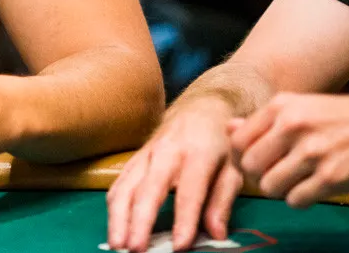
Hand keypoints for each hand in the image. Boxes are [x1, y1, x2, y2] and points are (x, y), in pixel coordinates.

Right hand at [107, 98, 244, 252]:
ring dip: (118, 217)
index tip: (180, 246)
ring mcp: (145, 155)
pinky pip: (118, 184)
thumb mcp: (234, 168)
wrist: (201, 109)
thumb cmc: (222, 143)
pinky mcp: (134, 159)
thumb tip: (216, 234)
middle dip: (139, 221)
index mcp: (198, 153)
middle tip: (135, 249)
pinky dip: (114, 208)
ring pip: (125, 186)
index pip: (189, 192)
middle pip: (148, 189)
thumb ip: (223, 200)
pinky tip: (115, 228)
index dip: (184, 220)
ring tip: (117, 244)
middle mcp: (166, 152)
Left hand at [229, 92, 348, 209]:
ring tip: (293, 181)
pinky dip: (299, 199)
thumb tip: (228, 128)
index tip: (251, 163)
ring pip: (270, 186)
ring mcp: (312, 152)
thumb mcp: (299, 105)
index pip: (237, 141)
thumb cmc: (341, 117)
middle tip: (271, 176)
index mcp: (281, 107)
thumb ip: (262, 119)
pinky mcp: (332, 177)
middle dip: (257, 177)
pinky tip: (310, 188)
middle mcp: (293, 126)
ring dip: (279, 190)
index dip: (240, 158)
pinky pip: (296, 200)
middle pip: (250, 166)